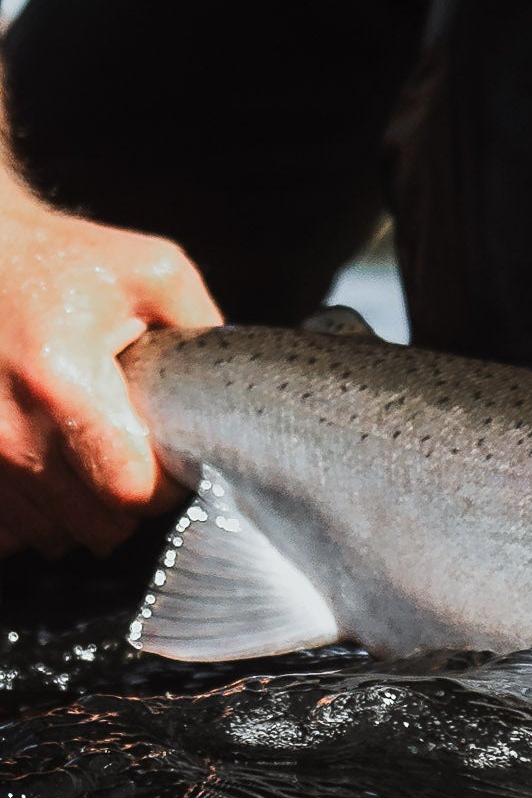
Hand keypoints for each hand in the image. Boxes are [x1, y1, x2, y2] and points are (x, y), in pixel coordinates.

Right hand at [0, 187, 221, 557]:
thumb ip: (203, 324)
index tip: (172, 461)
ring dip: (80, 514)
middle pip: (95, 528)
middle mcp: (9, 432)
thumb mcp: (148, 270)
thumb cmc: (57, 260)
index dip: (165, 489)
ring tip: (90, 460)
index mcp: (61, 387)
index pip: (133, 493)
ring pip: (50, 537)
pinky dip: (33, 515)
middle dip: (128, 505)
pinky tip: (49, 474)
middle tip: (135, 460)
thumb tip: (241, 381)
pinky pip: (7, 533)